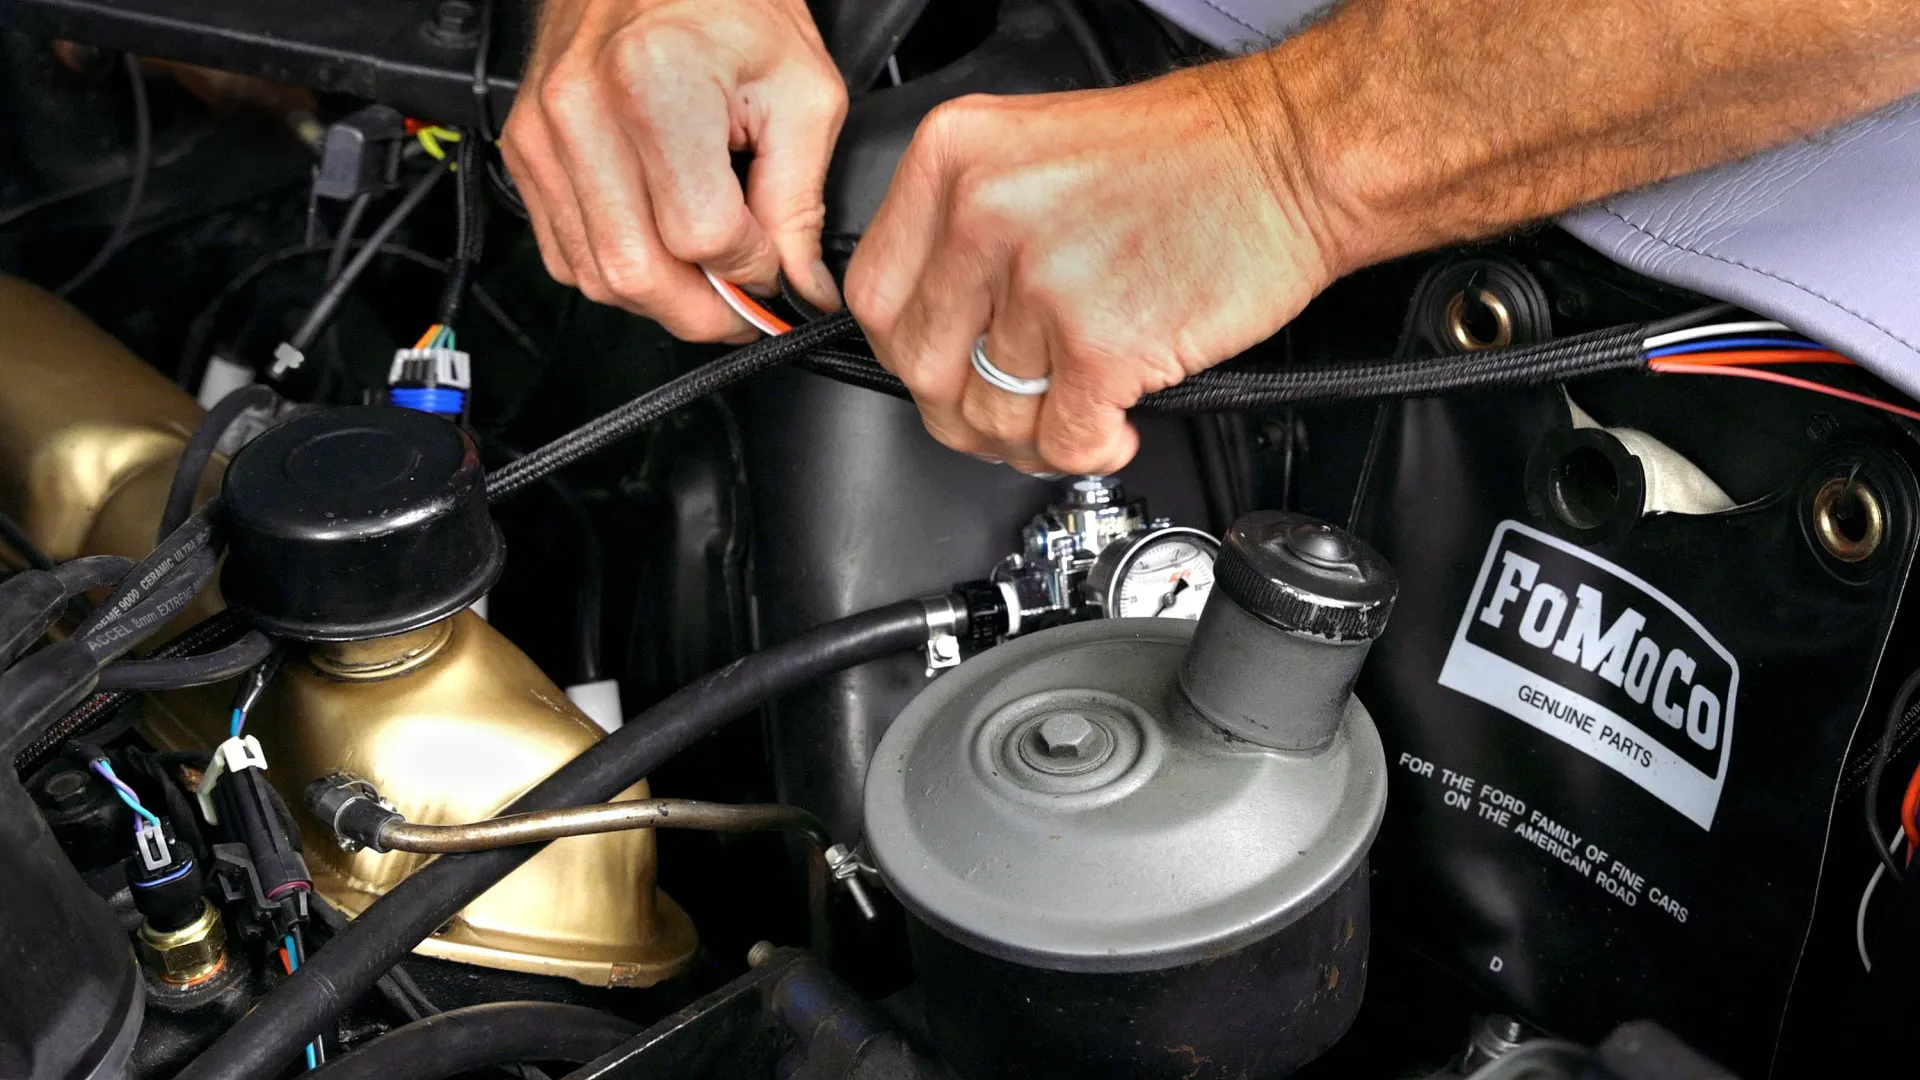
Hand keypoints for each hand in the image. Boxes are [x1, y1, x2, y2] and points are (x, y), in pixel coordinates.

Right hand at [502, 0, 846, 340]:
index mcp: (657, 85)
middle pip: (637, 273)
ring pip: (596, 277)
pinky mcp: (525, 151)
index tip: (776, 267)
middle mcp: (583, 111)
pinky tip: (659, 247)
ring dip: (660, 299)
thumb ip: (799, 203)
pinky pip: (564, 254)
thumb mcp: (802, 92)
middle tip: (745, 307)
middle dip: (703, 311)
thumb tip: (799, 285)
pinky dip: (617, 270)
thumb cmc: (729, 2)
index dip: (751, 269)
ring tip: (707, 277)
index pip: (702, 237)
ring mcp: (543, 134)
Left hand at [844, 60, 1345, 474]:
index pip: (875, 294)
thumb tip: (937, 327)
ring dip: (1027, 439)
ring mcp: (1041, 281)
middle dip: (961, 409)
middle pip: (920, 366)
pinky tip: (1112, 425)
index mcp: (955, 160)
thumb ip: (965, 229)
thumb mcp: (1034, 152)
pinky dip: (1087, 451)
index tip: (942, 366)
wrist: (1293, 152)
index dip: (906, 351)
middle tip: (1003, 413)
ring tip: (1068, 417)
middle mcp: (985, 214)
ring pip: (989, 414)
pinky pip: (1061, 440)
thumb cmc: (1187, 154)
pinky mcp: (1102, 344)